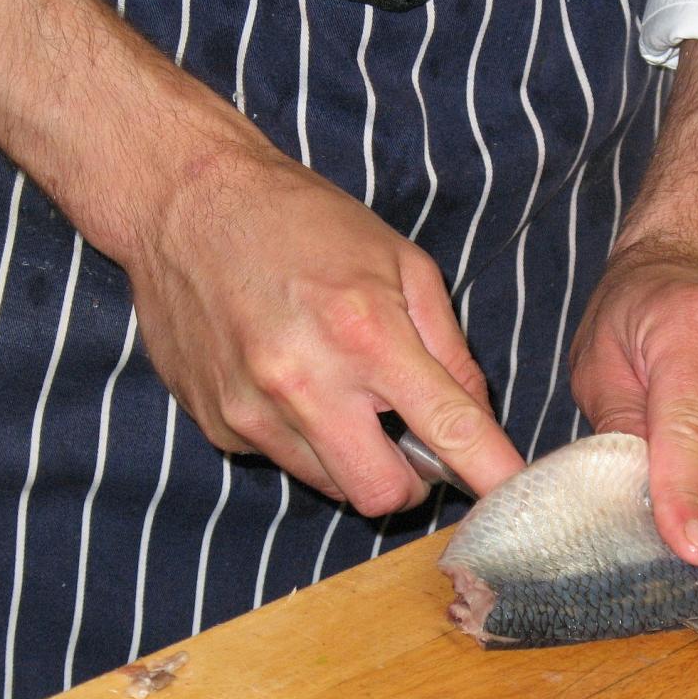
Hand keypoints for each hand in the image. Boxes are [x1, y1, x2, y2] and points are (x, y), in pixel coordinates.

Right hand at [126, 147, 523, 513]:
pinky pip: (282, 462)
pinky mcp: (219, 424)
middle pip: (381, 495)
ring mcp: (254, 411)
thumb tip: (477, 418)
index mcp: (367, 334)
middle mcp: (307, 384)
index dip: (491, 472)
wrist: (185, 203)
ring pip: (331, 486)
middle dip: (407, 481)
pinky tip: (288, 382)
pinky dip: (301, 439)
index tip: (512, 493)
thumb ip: (449, 348)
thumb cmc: (304, 222)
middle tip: (407, 439)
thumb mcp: (401, 263)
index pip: (448, 430)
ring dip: (352, 458)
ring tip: (339, 392)